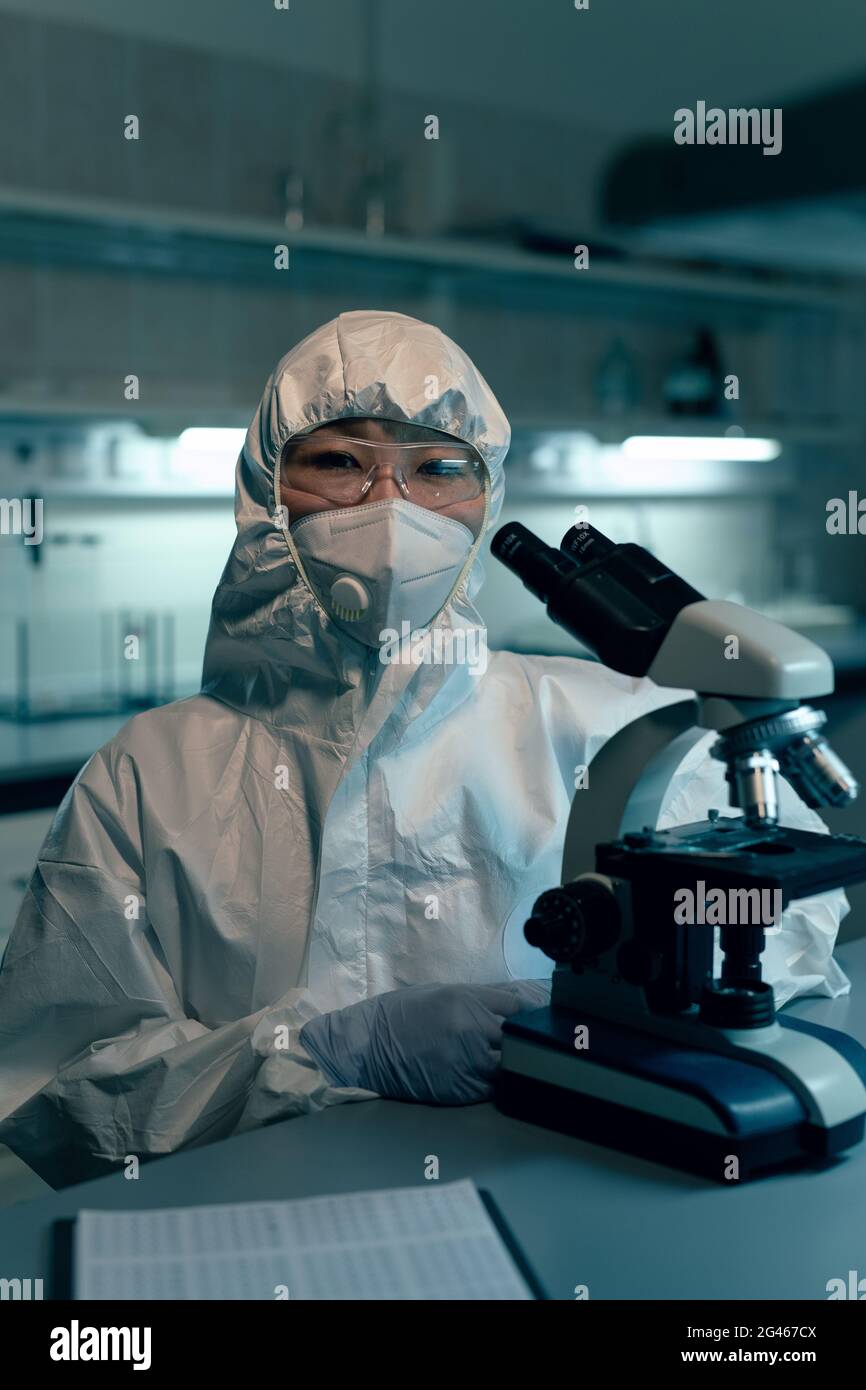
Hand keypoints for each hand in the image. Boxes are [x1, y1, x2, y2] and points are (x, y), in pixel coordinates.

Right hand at [299, 979, 548, 1104]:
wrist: (366, 1044)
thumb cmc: (402, 1014)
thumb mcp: (443, 993)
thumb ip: (481, 1000)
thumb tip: (517, 1005)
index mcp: (468, 1002)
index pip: (519, 1007)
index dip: (532, 1013)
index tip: (540, 1017)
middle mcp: (472, 1031)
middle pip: (521, 1038)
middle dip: (529, 1040)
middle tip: (537, 1042)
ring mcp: (467, 1063)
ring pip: (511, 1066)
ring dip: (516, 1064)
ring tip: (519, 1062)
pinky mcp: (459, 1090)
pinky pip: (492, 1089)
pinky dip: (497, 1083)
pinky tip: (495, 1078)